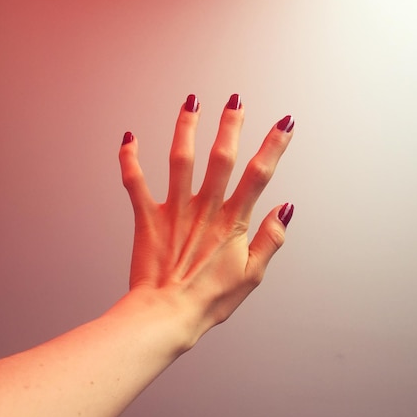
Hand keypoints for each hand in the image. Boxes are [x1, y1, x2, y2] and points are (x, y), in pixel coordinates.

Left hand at [119, 94, 293, 344]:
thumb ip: (270, 239)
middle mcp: (204, 209)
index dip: (274, 146)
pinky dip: (130, 159)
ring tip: (191, 102)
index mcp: (232, 222)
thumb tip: (286, 208)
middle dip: (231, 125)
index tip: (285, 122)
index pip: (258, 175)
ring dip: (186, 128)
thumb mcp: (251, 275)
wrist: (167, 315)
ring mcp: (174, 211)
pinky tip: (129, 138)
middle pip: (221, 157)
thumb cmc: (208, 300)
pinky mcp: (148, 218)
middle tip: (236, 101)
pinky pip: (135, 182)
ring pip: (181, 159)